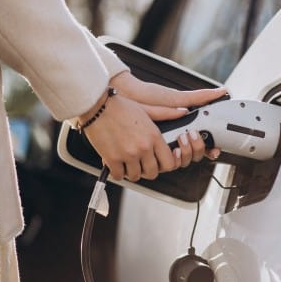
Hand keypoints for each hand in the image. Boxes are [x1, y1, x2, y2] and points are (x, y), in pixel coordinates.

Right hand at [77, 72, 227, 180]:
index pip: (169, 162)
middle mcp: (143, 147)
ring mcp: (128, 154)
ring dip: (132, 171)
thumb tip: (183, 112)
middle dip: (148, 170)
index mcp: (154, 136)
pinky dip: (118, 172)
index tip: (159, 162)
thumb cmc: (120, 106)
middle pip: (153, 172)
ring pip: (136, 176)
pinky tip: (117, 164)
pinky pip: (119, 175)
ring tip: (129, 163)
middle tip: (142, 164)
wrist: (97, 106)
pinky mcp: (112, 159)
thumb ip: (166, 113)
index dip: (164, 165)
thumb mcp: (147, 109)